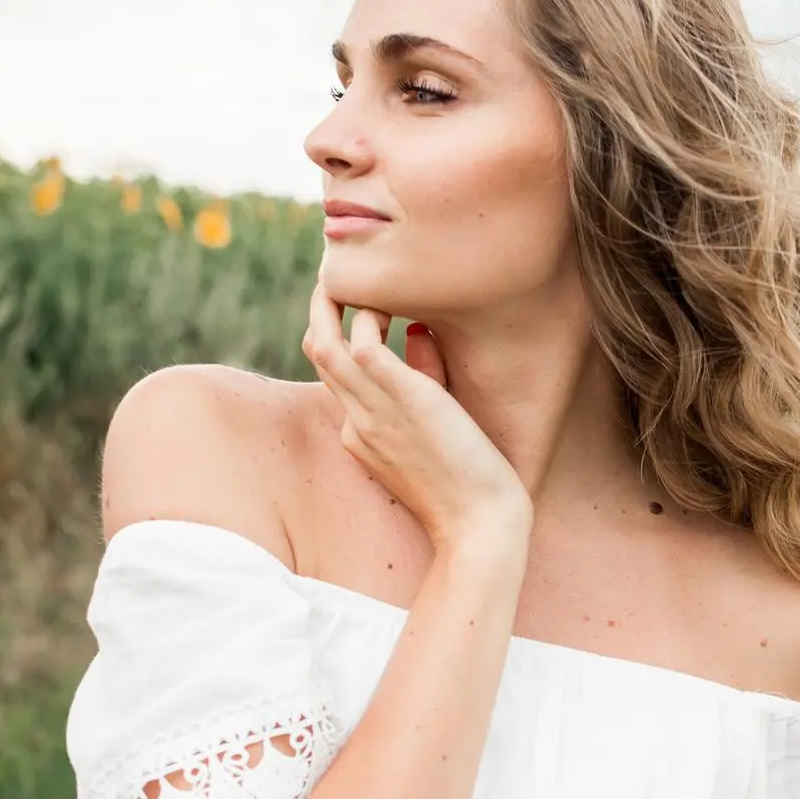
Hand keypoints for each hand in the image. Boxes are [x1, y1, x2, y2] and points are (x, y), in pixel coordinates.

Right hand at [299, 278, 532, 547]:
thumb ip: (424, 377)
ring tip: (354, 274)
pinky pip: (362, 344)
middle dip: (323, 308)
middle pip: (318, 353)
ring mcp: (374, 412)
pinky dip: (365, 316)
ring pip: (324, 344)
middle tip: (341, 272)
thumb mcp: (437, 428)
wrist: (481, 526)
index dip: (344, 333)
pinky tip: (389, 306)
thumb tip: (416, 330)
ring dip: (331, 303)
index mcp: (362, 434)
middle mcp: (357, 422)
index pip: (338, 375)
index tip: (365, 303)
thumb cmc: (470, 486)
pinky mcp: (402, 399)